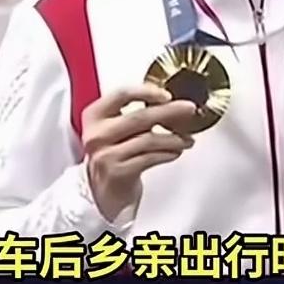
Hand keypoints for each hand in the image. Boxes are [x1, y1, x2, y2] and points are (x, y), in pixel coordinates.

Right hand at [81, 84, 196, 221]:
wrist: (105, 191)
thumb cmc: (115, 154)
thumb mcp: (118, 128)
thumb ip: (138, 114)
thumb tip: (173, 104)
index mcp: (95, 115)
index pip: (122, 94)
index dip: (147, 91)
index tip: (167, 95)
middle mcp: (97, 134)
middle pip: (140, 116)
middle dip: (170, 111)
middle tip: (189, 109)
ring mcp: (105, 154)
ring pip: (148, 139)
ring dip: (173, 138)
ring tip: (186, 139)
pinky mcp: (117, 172)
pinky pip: (150, 158)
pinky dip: (167, 153)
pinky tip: (175, 152)